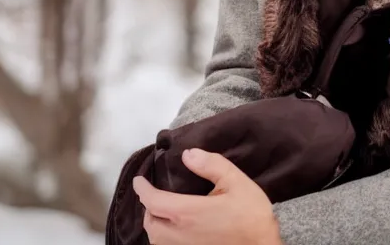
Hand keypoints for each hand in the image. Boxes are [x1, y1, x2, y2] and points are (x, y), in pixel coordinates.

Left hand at [132, 148, 282, 244]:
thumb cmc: (250, 215)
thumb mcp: (236, 181)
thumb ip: (211, 165)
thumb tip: (188, 154)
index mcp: (188, 213)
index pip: (153, 200)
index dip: (142, 189)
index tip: (139, 180)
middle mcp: (180, 234)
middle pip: (150, 222)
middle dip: (148, 207)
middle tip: (153, 193)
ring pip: (156, 239)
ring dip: (154, 224)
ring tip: (162, 211)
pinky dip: (163, 237)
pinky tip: (175, 229)